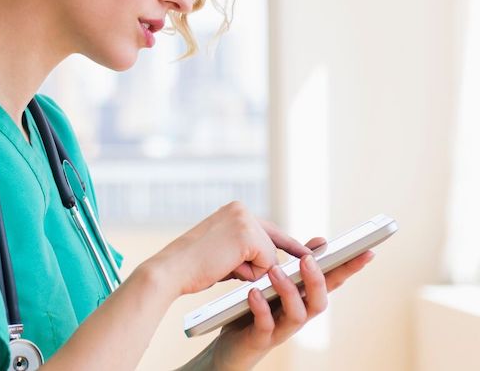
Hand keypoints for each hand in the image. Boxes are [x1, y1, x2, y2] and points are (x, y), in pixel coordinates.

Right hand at [145, 201, 311, 296]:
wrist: (172, 269)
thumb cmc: (193, 266)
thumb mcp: (224, 251)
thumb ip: (246, 250)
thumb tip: (274, 262)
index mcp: (233, 210)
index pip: (268, 229)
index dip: (288, 244)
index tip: (311, 250)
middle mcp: (241, 209)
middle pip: (272, 243)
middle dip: (265, 262)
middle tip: (249, 267)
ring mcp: (245, 220)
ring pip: (270, 256)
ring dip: (251, 270)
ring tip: (221, 265)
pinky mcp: (248, 236)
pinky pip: (266, 264)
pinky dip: (249, 273)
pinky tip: (226, 266)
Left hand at [208, 237, 375, 370]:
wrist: (230, 346)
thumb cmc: (255, 311)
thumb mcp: (276, 285)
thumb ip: (297, 264)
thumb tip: (320, 241)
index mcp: (303, 300)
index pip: (332, 283)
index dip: (349, 269)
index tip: (366, 251)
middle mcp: (297, 316)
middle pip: (319, 302)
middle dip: (318, 280)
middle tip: (308, 259)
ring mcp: (281, 330)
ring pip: (297, 315)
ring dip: (288, 292)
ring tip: (275, 271)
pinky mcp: (261, 339)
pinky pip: (266, 325)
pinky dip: (261, 308)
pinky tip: (253, 293)